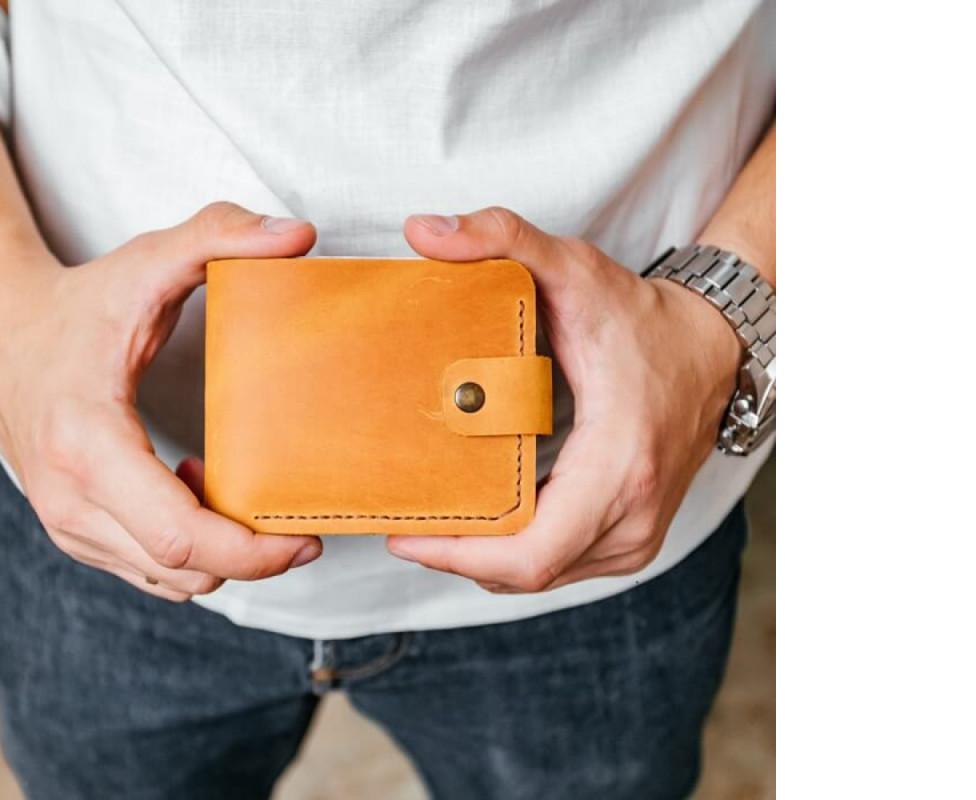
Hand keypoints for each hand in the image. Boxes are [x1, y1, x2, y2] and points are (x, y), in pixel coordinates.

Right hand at [0, 202, 323, 600]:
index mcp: (89, 445)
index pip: (181, 536)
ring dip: (218, 554)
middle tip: (300, 530)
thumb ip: (219, 236)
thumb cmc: (76, 305)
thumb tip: (299, 234)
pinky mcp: (70, 531)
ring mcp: (65, 523)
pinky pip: (145, 571)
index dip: (253, 552)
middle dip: (253, 560)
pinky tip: (194, 493)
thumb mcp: (145, 261)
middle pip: (183, 570)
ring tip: (240, 496)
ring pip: (166, 579)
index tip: (304, 537)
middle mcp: (69, 499)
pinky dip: (186, 553)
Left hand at [386, 208, 742, 591]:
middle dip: (457, 557)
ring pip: (541, 577)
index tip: (404, 537)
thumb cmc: (642, 318)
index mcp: (619, 464)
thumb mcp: (575, 268)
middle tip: (404, 525)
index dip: (459, 554)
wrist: (713, 348)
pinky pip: (561, 565)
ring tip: (433, 520)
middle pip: (526, 574)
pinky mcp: (634, 538)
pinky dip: (516, 552)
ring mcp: (638, 535)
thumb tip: (424, 231)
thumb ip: (502, 238)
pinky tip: (480, 521)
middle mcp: (634, 515)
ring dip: (483, 558)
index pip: (530, 551)